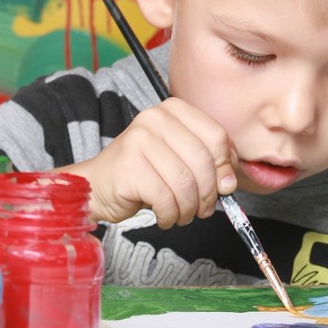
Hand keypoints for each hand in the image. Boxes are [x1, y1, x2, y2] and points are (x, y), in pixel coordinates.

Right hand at [60, 97, 237, 228]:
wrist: (98, 184)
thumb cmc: (144, 173)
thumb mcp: (180, 160)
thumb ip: (208, 163)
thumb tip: (229, 183)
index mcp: (173, 110)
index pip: (216, 136)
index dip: (225, 166)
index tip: (222, 186)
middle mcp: (155, 118)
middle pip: (203, 161)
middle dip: (208, 193)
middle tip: (202, 209)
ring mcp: (139, 140)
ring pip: (185, 183)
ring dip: (188, 208)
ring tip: (182, 214)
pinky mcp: (129, 166)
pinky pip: (165, 198)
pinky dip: (170, 215)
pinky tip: (165, 216)